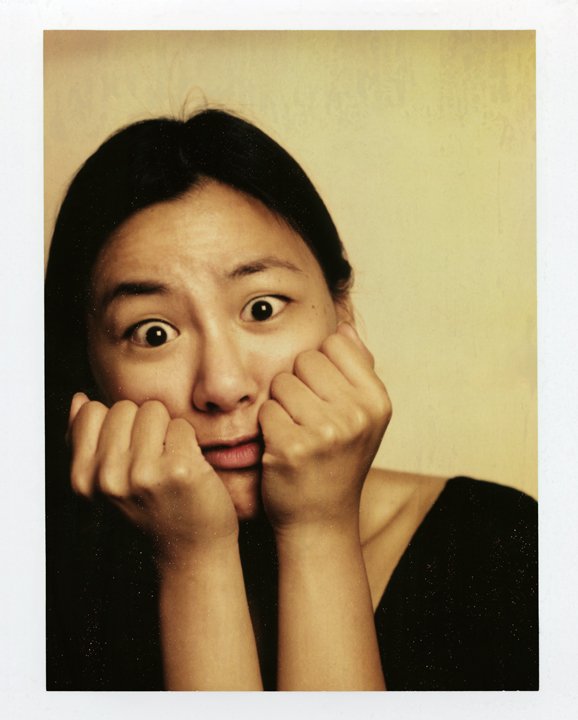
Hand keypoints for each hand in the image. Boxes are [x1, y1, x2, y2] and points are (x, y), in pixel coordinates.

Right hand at [68, 395, 238, 564]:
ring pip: (154, 410)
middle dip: (141, 425)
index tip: (127, 453)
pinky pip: (181, 425)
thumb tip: (79, 398)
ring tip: (169, 463)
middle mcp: (108, 477)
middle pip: (124, 406)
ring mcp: (143, 474)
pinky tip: (189, 469)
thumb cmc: (151, 510)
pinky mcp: (178, 469)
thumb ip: (86, 439)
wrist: (189, 551)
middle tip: (152, 461)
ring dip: (166, 431)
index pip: (91, 411)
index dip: (114, 425)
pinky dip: (189, 442)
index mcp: (83, 478)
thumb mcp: (106, 481)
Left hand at [258, 323, 390, 535]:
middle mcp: (358, 414)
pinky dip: (267, 426)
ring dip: (280, 405)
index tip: (326, 396)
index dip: (321, 365)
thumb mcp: (362, 415)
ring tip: (296, 431)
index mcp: (377, 400)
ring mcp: (326, 431)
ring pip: (281, 382)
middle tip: (308, 419)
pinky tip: (282, 447)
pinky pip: (266, 409)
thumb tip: (343, 326)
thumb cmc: (338, 460)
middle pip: (304, 359)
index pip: (334, 342)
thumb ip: (357, 368)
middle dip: (298, 383)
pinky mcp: (292, 447)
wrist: (321, 518)